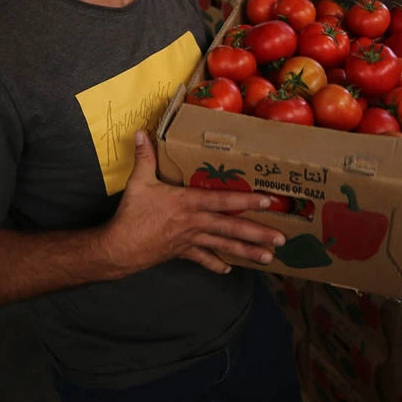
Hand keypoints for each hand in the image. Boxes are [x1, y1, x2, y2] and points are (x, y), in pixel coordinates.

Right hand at [101, 131, 286, 274]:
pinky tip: (229, 269)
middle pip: (232, 228)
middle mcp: (196, 223)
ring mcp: (191, 240)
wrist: (120, 248)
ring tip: (268, 257)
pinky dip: (216, 264)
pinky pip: (203, 259)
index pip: (224, 201)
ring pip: (224, 246)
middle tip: (281, 239)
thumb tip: (140, 132)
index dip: (247, 200)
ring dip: (247, 252)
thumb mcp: (139, 182)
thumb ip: (145, 156)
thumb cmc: (132, 214)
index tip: (269, 201)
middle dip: (258, 233)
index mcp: (189, 203)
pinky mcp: (183, 252)